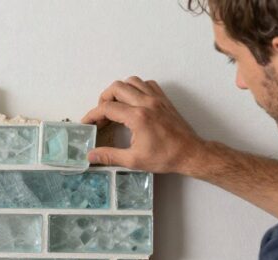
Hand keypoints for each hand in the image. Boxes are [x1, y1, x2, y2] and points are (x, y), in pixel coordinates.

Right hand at [81, 76, 205, 173]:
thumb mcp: (133, 160)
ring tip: (116, 106)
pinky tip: (133, 102)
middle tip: (101, 114)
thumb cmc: (164, 157)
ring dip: (119, 91)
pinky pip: (147, 84)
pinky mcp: (164, 99)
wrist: (190, 153)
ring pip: (132, 82)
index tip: (87, 123)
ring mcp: (156, 98)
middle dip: (103, 99)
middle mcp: (146, 103)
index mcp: (137, 117)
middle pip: (117, 88)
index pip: (107, 108)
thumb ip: (109, 156)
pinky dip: (136, 88)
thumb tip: (90, 156)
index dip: (92, 115)